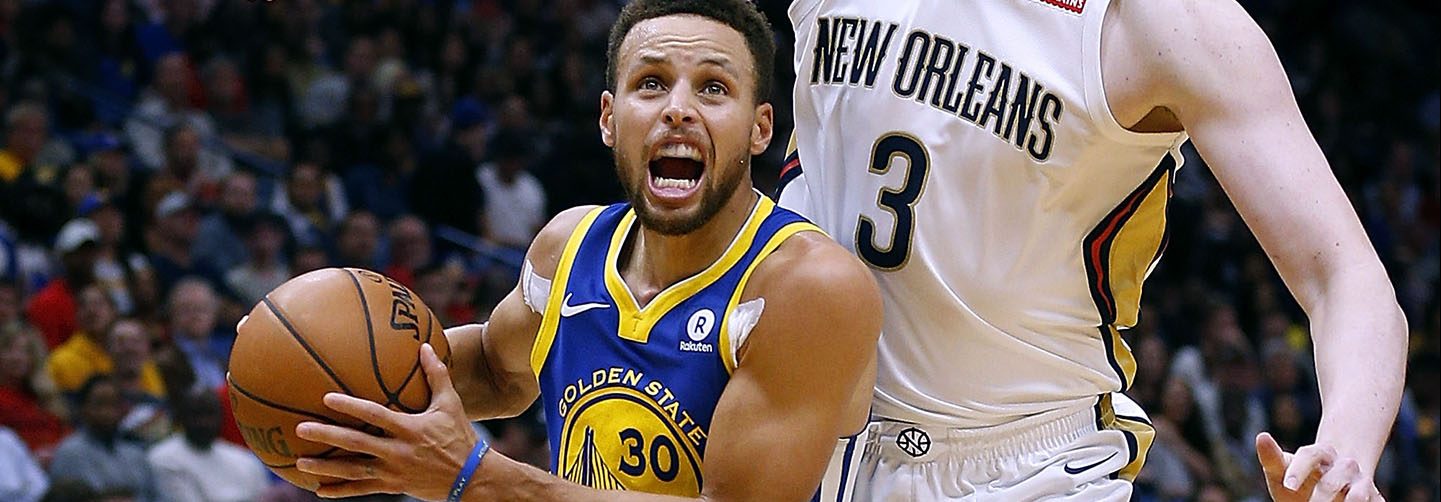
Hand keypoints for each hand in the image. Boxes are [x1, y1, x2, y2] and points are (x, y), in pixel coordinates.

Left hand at [295, 344, 479, 499]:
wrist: (471, 477)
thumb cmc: (460, 436)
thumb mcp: (451, 404)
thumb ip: (436, 375)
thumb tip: (425, 346)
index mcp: (410, 428)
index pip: (375, 415)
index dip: (351, 406)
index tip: (326, 398)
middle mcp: (398, 451)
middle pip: (356, 443)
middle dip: (327, 436)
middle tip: (300, 429)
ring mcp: (393, 472)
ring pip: (353, 470)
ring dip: (326, 467)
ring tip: (300, 463)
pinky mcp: (392, 487)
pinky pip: (362, 490)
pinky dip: (340, 491)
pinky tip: (319, 490)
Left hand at [1256, 432, 1383, 501]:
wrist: (1326, 487)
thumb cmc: (1297, 479)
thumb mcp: (1281, 470)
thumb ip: (1272, 458)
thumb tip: (1261, 436)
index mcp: (1319, 454)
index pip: (1310, 455)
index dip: (1299, 469)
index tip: (1288, 486)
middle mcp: (1344, 466)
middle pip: (1337, 476)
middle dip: (1323, 494)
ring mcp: (1361, 483)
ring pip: (1360, 493)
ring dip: (1350, 501)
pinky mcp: (1374, 498)